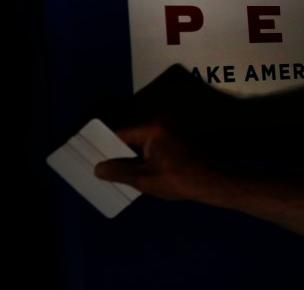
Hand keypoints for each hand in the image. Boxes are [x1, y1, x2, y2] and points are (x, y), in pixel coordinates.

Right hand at [94, 120, 220, 201]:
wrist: (211, 182)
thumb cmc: (178, 180)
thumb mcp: (144, 179)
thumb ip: (118, 172)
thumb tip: (98, 168)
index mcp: (153, 127)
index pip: (119, 134)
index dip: (104, 146)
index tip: (91, 157)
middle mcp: (162, 122)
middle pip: (130, 136)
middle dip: (117, 152)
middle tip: (100, 166)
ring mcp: (171, 128)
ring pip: (141, 141)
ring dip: (131, 155)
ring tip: (114, 171)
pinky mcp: (176, 136)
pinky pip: (153, 143)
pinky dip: (143, 155)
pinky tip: (134, 169)